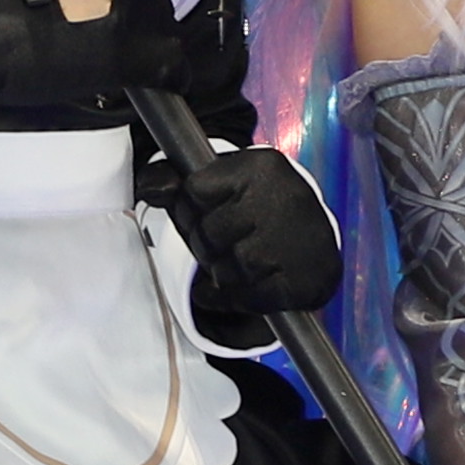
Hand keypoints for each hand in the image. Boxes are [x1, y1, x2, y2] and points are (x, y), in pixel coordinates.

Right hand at [0, 0, 173, 126]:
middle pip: (159, 3)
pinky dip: (165, 81)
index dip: (134, 1)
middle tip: (110, 44)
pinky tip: (148, 87)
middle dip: (140, 25)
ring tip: (116, 65)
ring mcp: (137, 12)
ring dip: (147, 51)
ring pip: (167, 35)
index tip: (120, 16)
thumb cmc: (5, 5)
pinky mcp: (137, 54)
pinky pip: (174, 70)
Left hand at [175, 143, 340, 332]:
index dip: (190, 210)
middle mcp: (282, 196)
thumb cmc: (259, 212)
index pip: (193, 191)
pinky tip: (247, 285)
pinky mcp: (302, 280)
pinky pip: (246, 298)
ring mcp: (295, 240)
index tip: (207, 214)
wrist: (315, 245)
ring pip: (225, 269)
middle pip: (208, 233)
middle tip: (226, 243)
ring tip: (240, 261)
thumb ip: (176, 182)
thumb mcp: (222, 183)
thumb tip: (150, 189)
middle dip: (206, 245)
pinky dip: (237, 298)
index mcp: (260, 166)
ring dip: (223, 274)